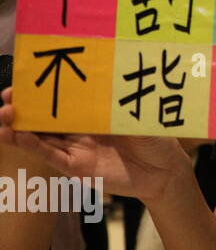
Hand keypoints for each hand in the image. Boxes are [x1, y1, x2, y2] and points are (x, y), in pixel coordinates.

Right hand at [0, 86, 187, 202]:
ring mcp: (76, 148)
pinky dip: (34, 147)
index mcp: (94, 112)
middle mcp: (80, 129)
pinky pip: (52, 156)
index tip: (23, 82)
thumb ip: (121, 103)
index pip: (63, 99)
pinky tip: (19, 137)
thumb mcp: (139, 116)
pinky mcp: (78, 167)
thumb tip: (110, 78)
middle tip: (7, 99)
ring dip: (20, 129)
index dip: (42, 92)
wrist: (166, 172)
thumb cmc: (156, 139)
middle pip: (45, 117)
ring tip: (2, 120)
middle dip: (23, 108)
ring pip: (41, 137)